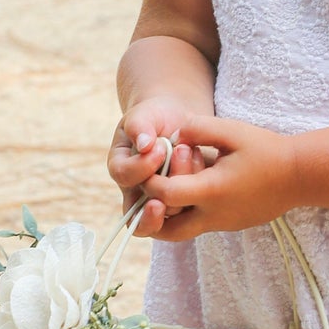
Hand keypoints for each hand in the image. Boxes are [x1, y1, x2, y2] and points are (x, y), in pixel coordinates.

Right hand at [107, 102, 209, 234]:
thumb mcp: (144, 115)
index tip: (161, 146)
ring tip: (193, 152)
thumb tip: (144, 144)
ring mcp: (159, 201)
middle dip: (166, 184)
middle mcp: (136, 192)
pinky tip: (207, 168)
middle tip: (182, 153)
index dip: (142, 165)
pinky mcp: (181, 204)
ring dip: (185, 184)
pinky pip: (189, 212)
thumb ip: (139, 126)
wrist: (177, 123)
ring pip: (170, 212)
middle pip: (143, 206)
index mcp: (122, 168)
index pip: (123, 176)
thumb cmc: (155, 118)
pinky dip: (200, 191)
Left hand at [138, 115, 298, 239]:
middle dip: (149, 215)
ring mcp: (222, 224)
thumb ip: (198, 128)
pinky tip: (192, 189)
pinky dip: (187, 213)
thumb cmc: (267, 150)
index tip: (152, 164)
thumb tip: (172, 134)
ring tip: (164, 191)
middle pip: (166, 231)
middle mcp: (214, 215)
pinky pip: (199, 225)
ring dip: (167, 216)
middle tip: (147, 192)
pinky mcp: (231, 225)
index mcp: (212, 191)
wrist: (301, 176)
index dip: (150, 181)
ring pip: (181, 232)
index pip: (165, 195)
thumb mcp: (232, 131)